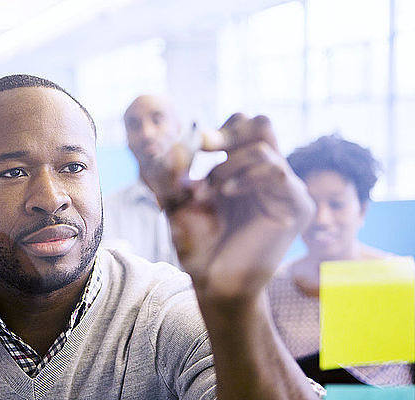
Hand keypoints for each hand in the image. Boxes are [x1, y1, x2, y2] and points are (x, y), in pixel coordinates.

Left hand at [142, 113, 313, 308]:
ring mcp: (285, 189)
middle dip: (228, 134)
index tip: (193, 148)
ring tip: (209, 191)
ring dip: (227, 164)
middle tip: (204, 149)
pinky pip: (276, 170)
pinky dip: (246, 175)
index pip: (242, 126)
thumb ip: (174, 168)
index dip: (216, 131)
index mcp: (244, 169)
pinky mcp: (297, 205)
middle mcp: (267, 175)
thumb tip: (185, 135)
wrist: (213, 281)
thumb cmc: (197, 241)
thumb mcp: (177, 197)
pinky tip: (227, 192)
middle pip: (261, 124)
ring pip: (263, 145)